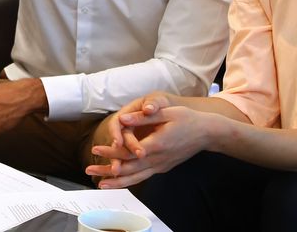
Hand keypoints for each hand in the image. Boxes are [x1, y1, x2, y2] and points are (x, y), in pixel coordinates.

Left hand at [87, 104, 215, 187]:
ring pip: (136, 177)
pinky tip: (119, 182)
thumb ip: (143, 117)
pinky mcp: (163, 167)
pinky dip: (130, 181)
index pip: (129, 151)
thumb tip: (123, 118)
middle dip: (108, 170)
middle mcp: (158, 159)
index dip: (111, 152)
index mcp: (157, 144)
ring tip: (100, 184)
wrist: (208, 133)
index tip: (95, 150)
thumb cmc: (187, 119)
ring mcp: (161, 165)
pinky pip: (144, 177)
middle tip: (89, 171)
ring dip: (117, 182)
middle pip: (129, 169)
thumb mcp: (166, 112)